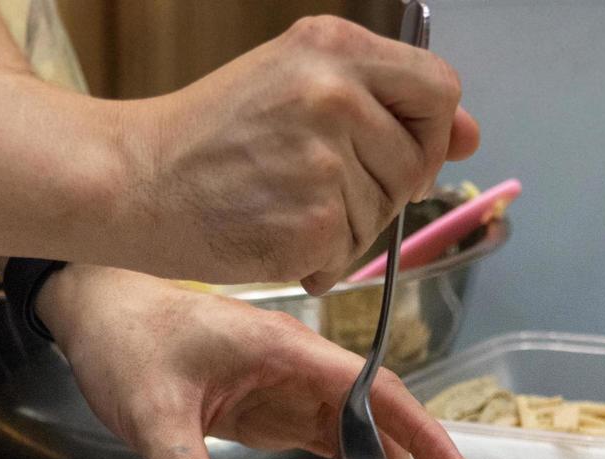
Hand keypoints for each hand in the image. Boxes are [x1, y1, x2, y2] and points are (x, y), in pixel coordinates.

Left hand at [36, 265, 472, 458]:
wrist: (95, 313)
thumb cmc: (127, 342)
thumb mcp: (152, 413)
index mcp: (284, 351)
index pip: (372, 387)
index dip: (419, 431)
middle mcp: (296, 367)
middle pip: (370, 417)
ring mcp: (283, 387)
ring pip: (350, 432)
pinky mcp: (266, 406)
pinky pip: (319, 440)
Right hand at [112, 16, 478, 295]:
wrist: (134, 182)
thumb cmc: (203, 138)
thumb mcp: (290, 83)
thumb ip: (381, 97)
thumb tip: (470, 135)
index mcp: (334, 50)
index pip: (439, 89)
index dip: (431, 130)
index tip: (402, 152)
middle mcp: (337, 98)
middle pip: (415, 162)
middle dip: (379, 187)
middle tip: (312, 187)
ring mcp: (325, 164)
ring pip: (381, 215)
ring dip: (342, 228)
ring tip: (278, 210)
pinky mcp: (311, 226)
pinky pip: (347, 256)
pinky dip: (315, 261)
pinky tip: (271, 239)